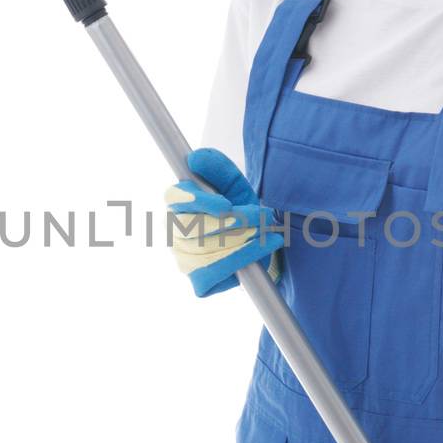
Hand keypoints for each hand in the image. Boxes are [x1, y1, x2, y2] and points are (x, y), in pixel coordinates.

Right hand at [165, 146, 284, 296]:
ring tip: (267, 233)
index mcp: (179, 204)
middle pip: (194, 227)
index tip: (226, 204)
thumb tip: (194, 159)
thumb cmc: (242, 208)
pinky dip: (241, 260)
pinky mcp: (200, 283)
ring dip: (243, 240)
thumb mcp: (234, 182)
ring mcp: (185, 260)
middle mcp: (175, 233)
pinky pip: (215, 274)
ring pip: (208, 251)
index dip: (198, 201)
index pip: (175, 198)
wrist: (260, 239)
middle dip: (234, 222)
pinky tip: (260, 250)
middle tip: (261, 217)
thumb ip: (217, 167)